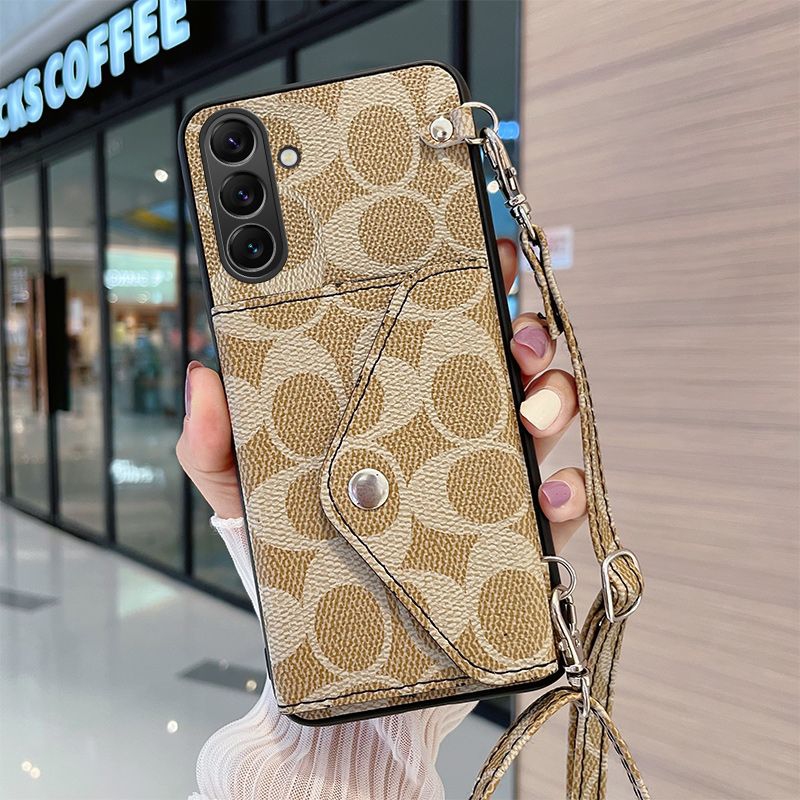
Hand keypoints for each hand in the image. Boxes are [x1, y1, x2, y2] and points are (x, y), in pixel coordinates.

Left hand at [177, 241, 586, 549]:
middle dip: (527, 333)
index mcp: (399, 406)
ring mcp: (491, 480)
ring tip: (531, 413)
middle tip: (515, 334)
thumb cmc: (293, 551)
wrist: (330, 635)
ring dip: (553, 399)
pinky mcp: (516, 537)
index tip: (482, 254)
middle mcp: (453, 431)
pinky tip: (548, 494)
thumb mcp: (245, 490)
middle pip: (509, 363)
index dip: (470, 287)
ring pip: (546, 416)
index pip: (441, 332)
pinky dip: (566, 492)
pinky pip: (559, 504)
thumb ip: (215, 440)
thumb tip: (202, 376)